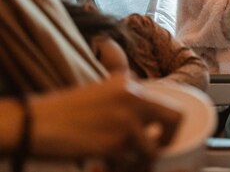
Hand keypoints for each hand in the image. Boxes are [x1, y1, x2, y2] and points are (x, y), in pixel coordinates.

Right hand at [29, 74, 181, 171]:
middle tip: (156, 151)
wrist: (35, 121)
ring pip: (154, 150)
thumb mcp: (101, 90)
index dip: (169, 125)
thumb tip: (146, 109)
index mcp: (129, 85)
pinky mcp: (114, 144)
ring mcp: (126, 121)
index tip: (161, 136)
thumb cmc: (63, 110)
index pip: (168, 103)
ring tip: (128, 165)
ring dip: (144, 162)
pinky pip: (133, 164)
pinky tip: (109, 168)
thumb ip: (125, 94)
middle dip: (169, 140)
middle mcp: (133, 98)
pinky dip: (126, 170)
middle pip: (175, 119)